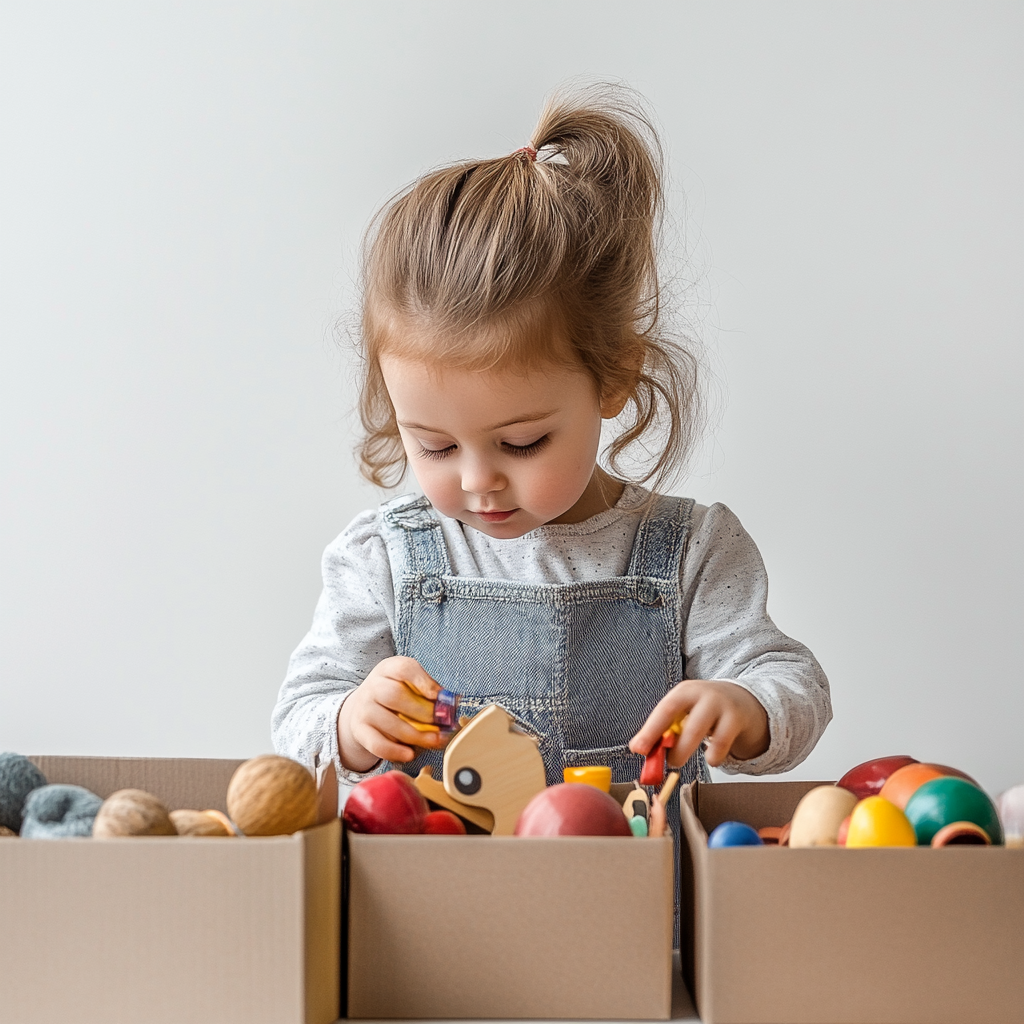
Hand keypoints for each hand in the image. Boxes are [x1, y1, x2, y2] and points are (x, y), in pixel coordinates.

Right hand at [337, 656, 452, 771]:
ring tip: (434, 741)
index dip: (423, 681)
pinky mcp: (360, 731)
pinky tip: (410, 754)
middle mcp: (373, 686)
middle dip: (423, 712)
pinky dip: (396, 751)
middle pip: (396, 696)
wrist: (361, 708)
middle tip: (442, 724)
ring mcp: (364, 709)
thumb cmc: (394, 696)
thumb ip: (428, 691)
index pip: (404, 668)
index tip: (439, 695)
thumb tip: (452, 703)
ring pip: (390, 723)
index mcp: (388, 669)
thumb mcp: (408, 684)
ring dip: (416, 735)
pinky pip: (378, 744)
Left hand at [629, 679, 769, 768]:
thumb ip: (663, 729)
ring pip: (704, 733)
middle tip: (668, 762)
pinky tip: (711, 757)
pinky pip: (722, 744)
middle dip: (676, 747)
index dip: (651, 730)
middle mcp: (703, 695)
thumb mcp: (684, 712)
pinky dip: (714, 756)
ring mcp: (722, 706)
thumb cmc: (705, 708)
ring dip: (691, 751)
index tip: (639, 749)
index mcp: (684, 692)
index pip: (664, 710)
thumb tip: (639, 748)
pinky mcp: (736, 719)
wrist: (741, 700)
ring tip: (683, 760)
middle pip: (687, 723)